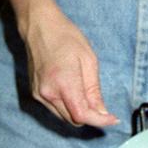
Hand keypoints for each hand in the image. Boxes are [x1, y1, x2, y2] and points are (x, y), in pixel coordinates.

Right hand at [19, 3, 118, 128]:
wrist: (40, 26)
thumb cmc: (65, 37)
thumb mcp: (89, 60)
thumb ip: (94, 90)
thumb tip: (101, 111)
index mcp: (63, 82)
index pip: (82, 115)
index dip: (99, 121)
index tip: (112, 120)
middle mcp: (48, 92)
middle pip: (74, 120)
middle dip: (90, 116)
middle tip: (103, 107)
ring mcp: (39, 94)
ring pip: (64, 117)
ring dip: (78, 112)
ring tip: (87, 95)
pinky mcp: (35, 93)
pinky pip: (55, 109)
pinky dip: (67, 106)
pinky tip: (73, 92)